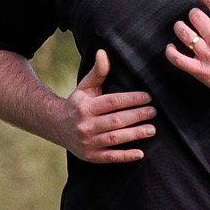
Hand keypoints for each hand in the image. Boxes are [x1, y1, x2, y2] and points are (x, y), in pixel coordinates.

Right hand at [61, 48, 155, 162]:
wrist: (56, 126)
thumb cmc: (77, 104)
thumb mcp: (85, 87)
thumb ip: (98, 72)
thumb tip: (103, 52)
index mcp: (86, 107)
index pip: (112, 102)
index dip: (131, 100)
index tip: (148, 97)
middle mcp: (85, 125)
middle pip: (116, 120)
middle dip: (137, 116)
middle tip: (153, 112)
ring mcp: (88, 142)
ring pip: (115, 138)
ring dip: (135, 134)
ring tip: (152, 129)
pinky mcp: (91, 156)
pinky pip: (110, 157)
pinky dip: (125, 156)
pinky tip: (140, 153)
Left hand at [165, 0, 209, 111]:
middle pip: (195, 16)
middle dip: (194, 13)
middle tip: (195, 17)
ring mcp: (208, 55)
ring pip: (184, 34)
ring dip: (180, 28)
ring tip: (181, 27)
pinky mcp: (202, 71)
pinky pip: (179, 60)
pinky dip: (171, 52)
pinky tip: (171, 48)